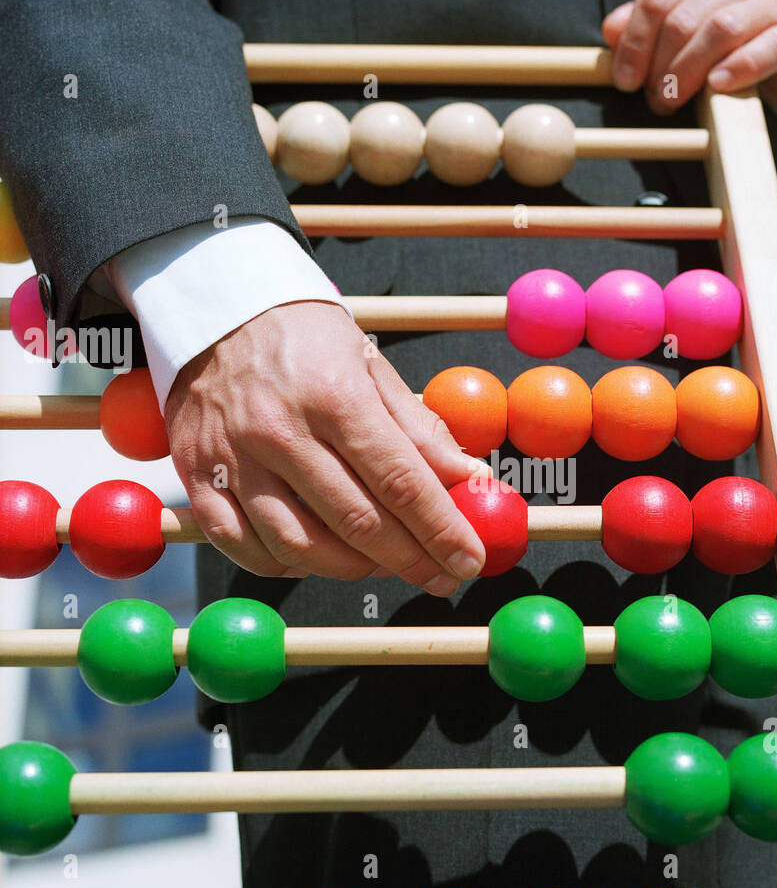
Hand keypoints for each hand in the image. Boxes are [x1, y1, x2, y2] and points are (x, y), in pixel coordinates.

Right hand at [165, 301, 487, 592]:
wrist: (214, 309)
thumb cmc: (303, 337)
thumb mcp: (370, 365)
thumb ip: (419, 428)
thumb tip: (468, 478)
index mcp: (333, 397)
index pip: (400, 481)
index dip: (441, 530)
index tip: (468, 560)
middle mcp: (280, 431)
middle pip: (357, 522)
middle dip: (411, 561)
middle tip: (442, 578)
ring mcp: (233, 459)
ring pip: (299, 546)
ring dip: (352, 570)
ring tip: (382, 565)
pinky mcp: (197, 477)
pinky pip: (242, 547)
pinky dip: (285, 567)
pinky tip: (317, 559)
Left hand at [602, 0, 776, 118]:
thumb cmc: (734, 43)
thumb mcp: (688, 29)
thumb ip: (649, 25)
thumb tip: (610, 30)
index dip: (634, 42)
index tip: (624, 80)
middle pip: (684, 18)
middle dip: (660, 66)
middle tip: (654, 100)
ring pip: (719, 30)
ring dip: (689, 72)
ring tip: (675, 101)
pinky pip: (765, 48)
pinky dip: (738, 68)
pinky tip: (717, 87)